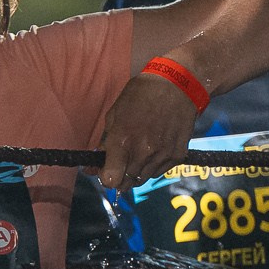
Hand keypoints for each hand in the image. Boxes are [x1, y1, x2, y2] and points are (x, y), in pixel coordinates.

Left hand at [94, 73, 201, 188]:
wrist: (177, 84)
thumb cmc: (141, 95)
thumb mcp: (114, 115)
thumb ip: (103, 145)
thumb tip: (91, 168)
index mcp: (122, 141)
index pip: (111, 180)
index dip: (106, 178)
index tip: (106, 171)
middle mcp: (143, 152)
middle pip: (126, 183)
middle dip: (120, 177)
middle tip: (120, 164)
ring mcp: (162, 155)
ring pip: (143, 179)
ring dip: (136, 172)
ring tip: (138, 152)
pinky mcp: (178, 155)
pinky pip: (159, 172)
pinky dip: (153, 166)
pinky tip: (153, 149)